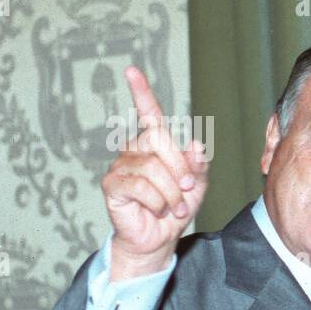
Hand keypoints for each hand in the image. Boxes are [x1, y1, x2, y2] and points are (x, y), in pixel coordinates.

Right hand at [101, 66, 208, 280]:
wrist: (160, 238)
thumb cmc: (176, 208)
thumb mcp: (197, 185)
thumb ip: (198, 164)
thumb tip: (196, 144)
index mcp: (155, 144)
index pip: (149, 113)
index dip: (141, 92)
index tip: (131, 71)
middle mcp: (134, 149)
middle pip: (160, 141)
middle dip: (180, 168)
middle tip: (186, 190)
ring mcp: (121, 166)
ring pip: (154, 169)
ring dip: (171, 193)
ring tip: (173, 206)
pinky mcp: (112, 185)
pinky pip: (141, 187)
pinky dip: (157, 202)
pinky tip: (156, 209)